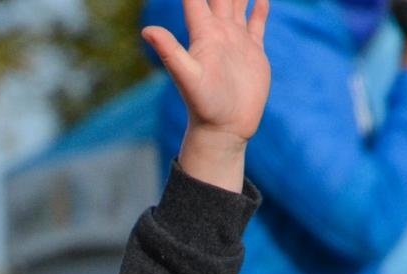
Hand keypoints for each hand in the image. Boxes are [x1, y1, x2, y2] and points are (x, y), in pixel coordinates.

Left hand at [143, 0, 269, 191]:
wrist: (224, 129)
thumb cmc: (204, 106)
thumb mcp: (188, 77)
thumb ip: (170, 52)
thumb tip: (146, 30)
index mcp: (204, 35)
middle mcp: (219, 34)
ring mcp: (236, 42)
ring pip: (238, 5)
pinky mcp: (253, 53)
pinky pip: (257, 25)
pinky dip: (259, 10)